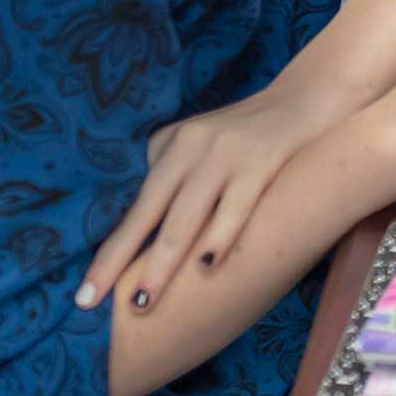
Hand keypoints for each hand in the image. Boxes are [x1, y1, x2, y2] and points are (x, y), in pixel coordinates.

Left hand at [78, 80, 334, 311]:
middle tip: (89, 301)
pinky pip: (236, 206)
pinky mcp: (262, 159)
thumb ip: (174, 172)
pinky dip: (219, 237)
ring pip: (185, 218)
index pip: (134, 206)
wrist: (311, 95)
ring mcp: (226, 153)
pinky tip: (206, 267)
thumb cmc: (252, 131)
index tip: (84, 293)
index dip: (109, 250)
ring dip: (161, 262)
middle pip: (147, 213)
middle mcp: (191, 145)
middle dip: (117, 260)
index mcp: (171, 144)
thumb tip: (149, 233)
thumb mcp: (202, 140)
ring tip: (142, 300)